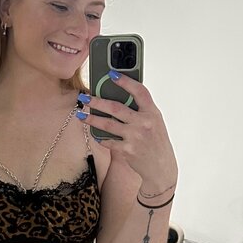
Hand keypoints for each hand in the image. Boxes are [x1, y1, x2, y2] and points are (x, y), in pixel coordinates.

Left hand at [78, 75, 177, 191]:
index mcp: (153, 112)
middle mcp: (144, 123)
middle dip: (97, 101)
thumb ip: (141, 110)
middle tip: (84, 97)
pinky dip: (100, 137)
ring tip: (81, 114)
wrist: (161, 168)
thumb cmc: (156, 142)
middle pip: (116, 107)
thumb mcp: (155, 122)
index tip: (111, 75)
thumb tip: (119, 97)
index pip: (139, 91)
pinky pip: (108, 141)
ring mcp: (135, 137)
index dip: (125, 81)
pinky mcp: (127, 150)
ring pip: (107, 124)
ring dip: (92, 118)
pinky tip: (94, 134)